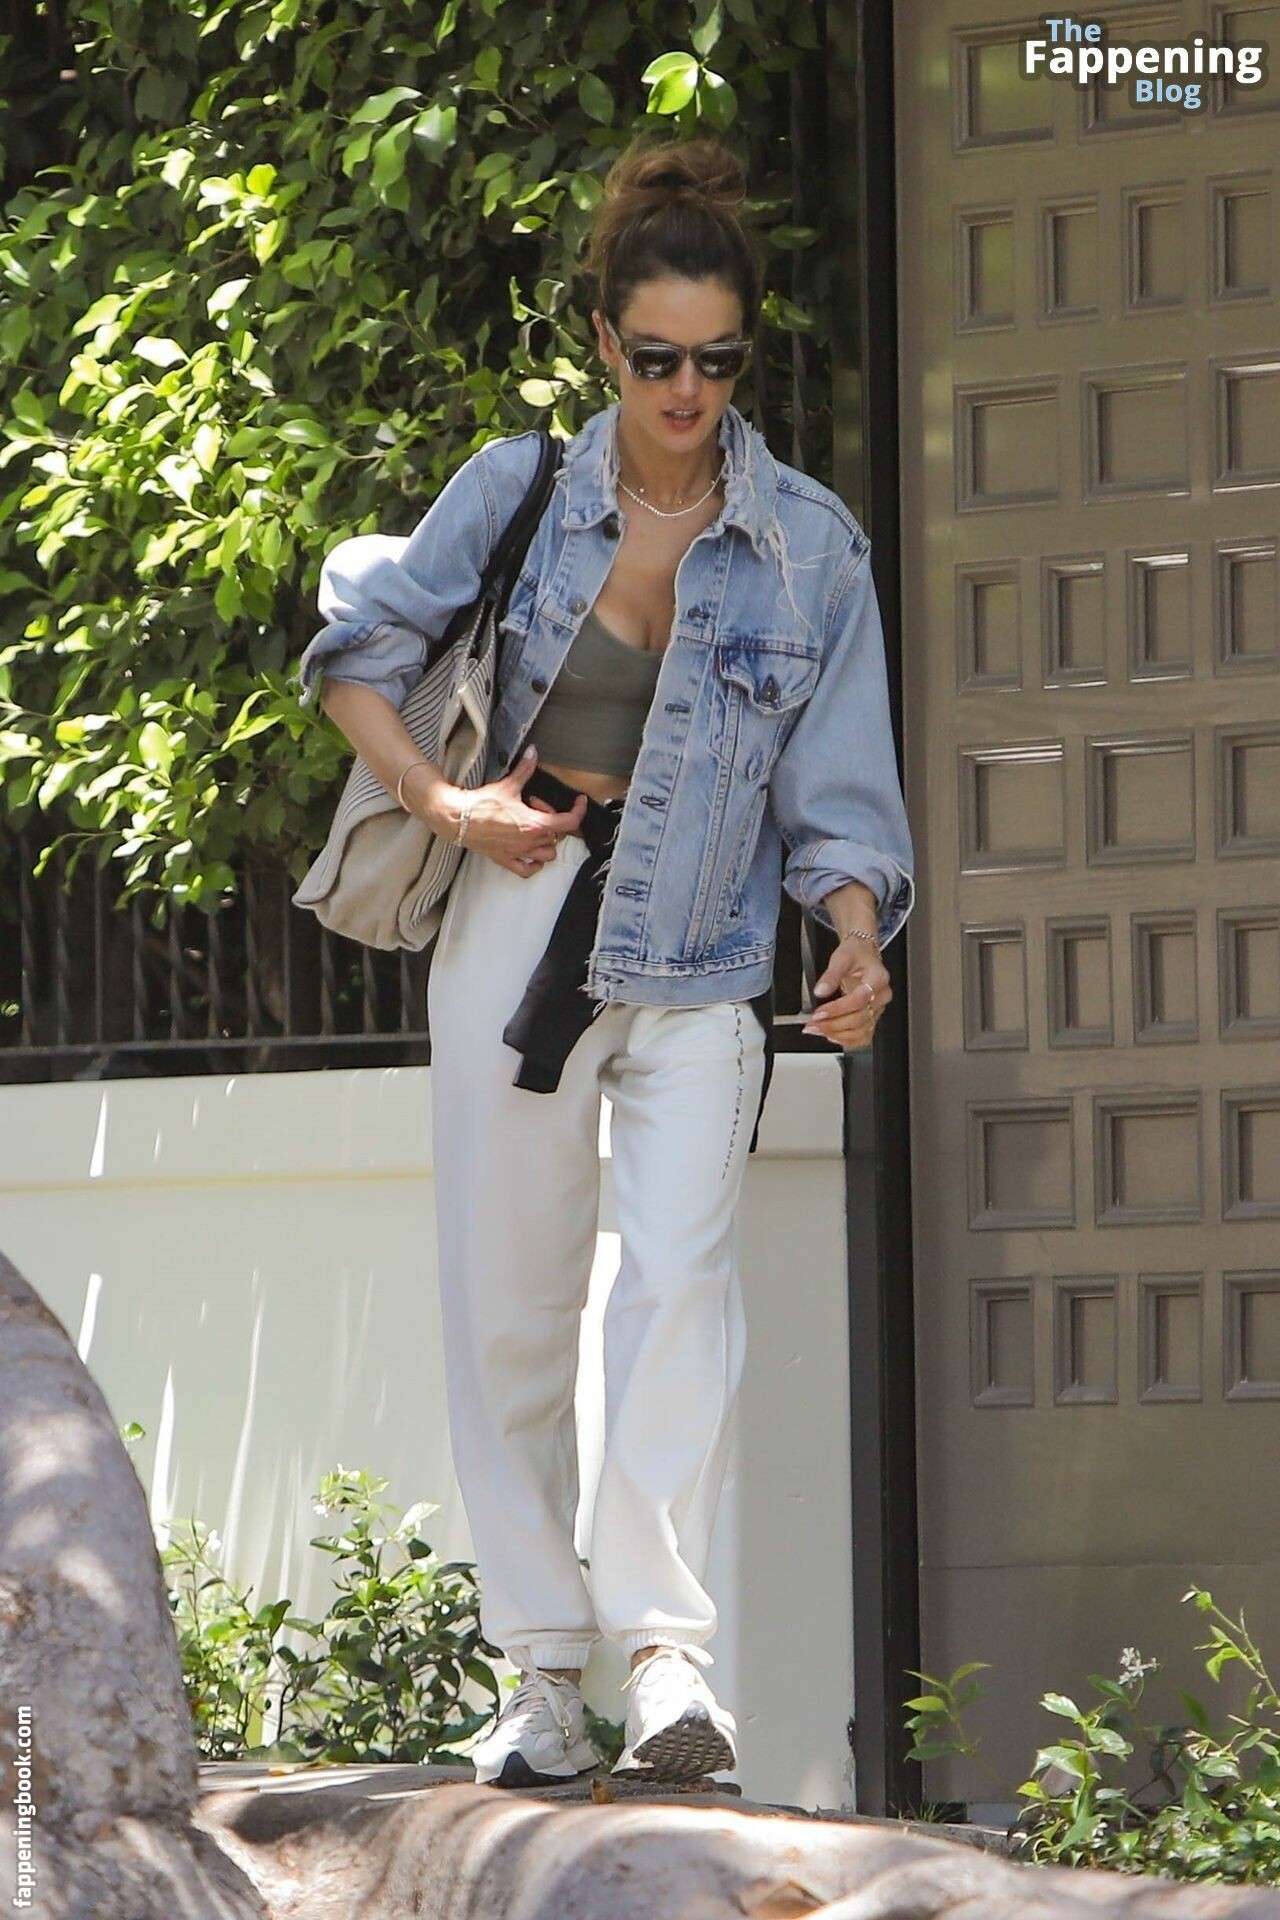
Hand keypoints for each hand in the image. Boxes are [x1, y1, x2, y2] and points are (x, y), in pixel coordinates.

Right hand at [417, 745, 586, 876]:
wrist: (458, 819)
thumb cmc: (481, 804)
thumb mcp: (508, 785)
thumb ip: (525, 769)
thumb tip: (533, 753)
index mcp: (535, 824)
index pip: (569, 822)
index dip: (579, 810)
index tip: (578, 801)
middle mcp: (530, 842)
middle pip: (558, 835)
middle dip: (553, 818)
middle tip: (537, 805)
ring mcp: (519, 852)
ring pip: (547, 854)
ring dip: (547, 841)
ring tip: (535, 827)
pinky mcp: (505, 859)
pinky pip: (527, 869)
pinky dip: (534, 864)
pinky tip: (531, 853)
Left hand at [802, 933, 890, 1049]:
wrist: (863, 954)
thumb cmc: (856, 954)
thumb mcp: (841, 957)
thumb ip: (830, 975)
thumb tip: (820, 990)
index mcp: (878, 978)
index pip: (859, 999)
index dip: (838, 1009)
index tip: (819, 1013)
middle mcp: (882, 996)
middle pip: (861, 1018)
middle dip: (834, 1025)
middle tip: (813, 1024)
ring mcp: (878, 1008)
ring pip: (863, 1031)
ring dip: (838, 1035)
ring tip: (817, 1030)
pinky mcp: (873, 1017)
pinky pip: (863, 1036)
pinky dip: (847, 1039)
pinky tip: (831, 1035)